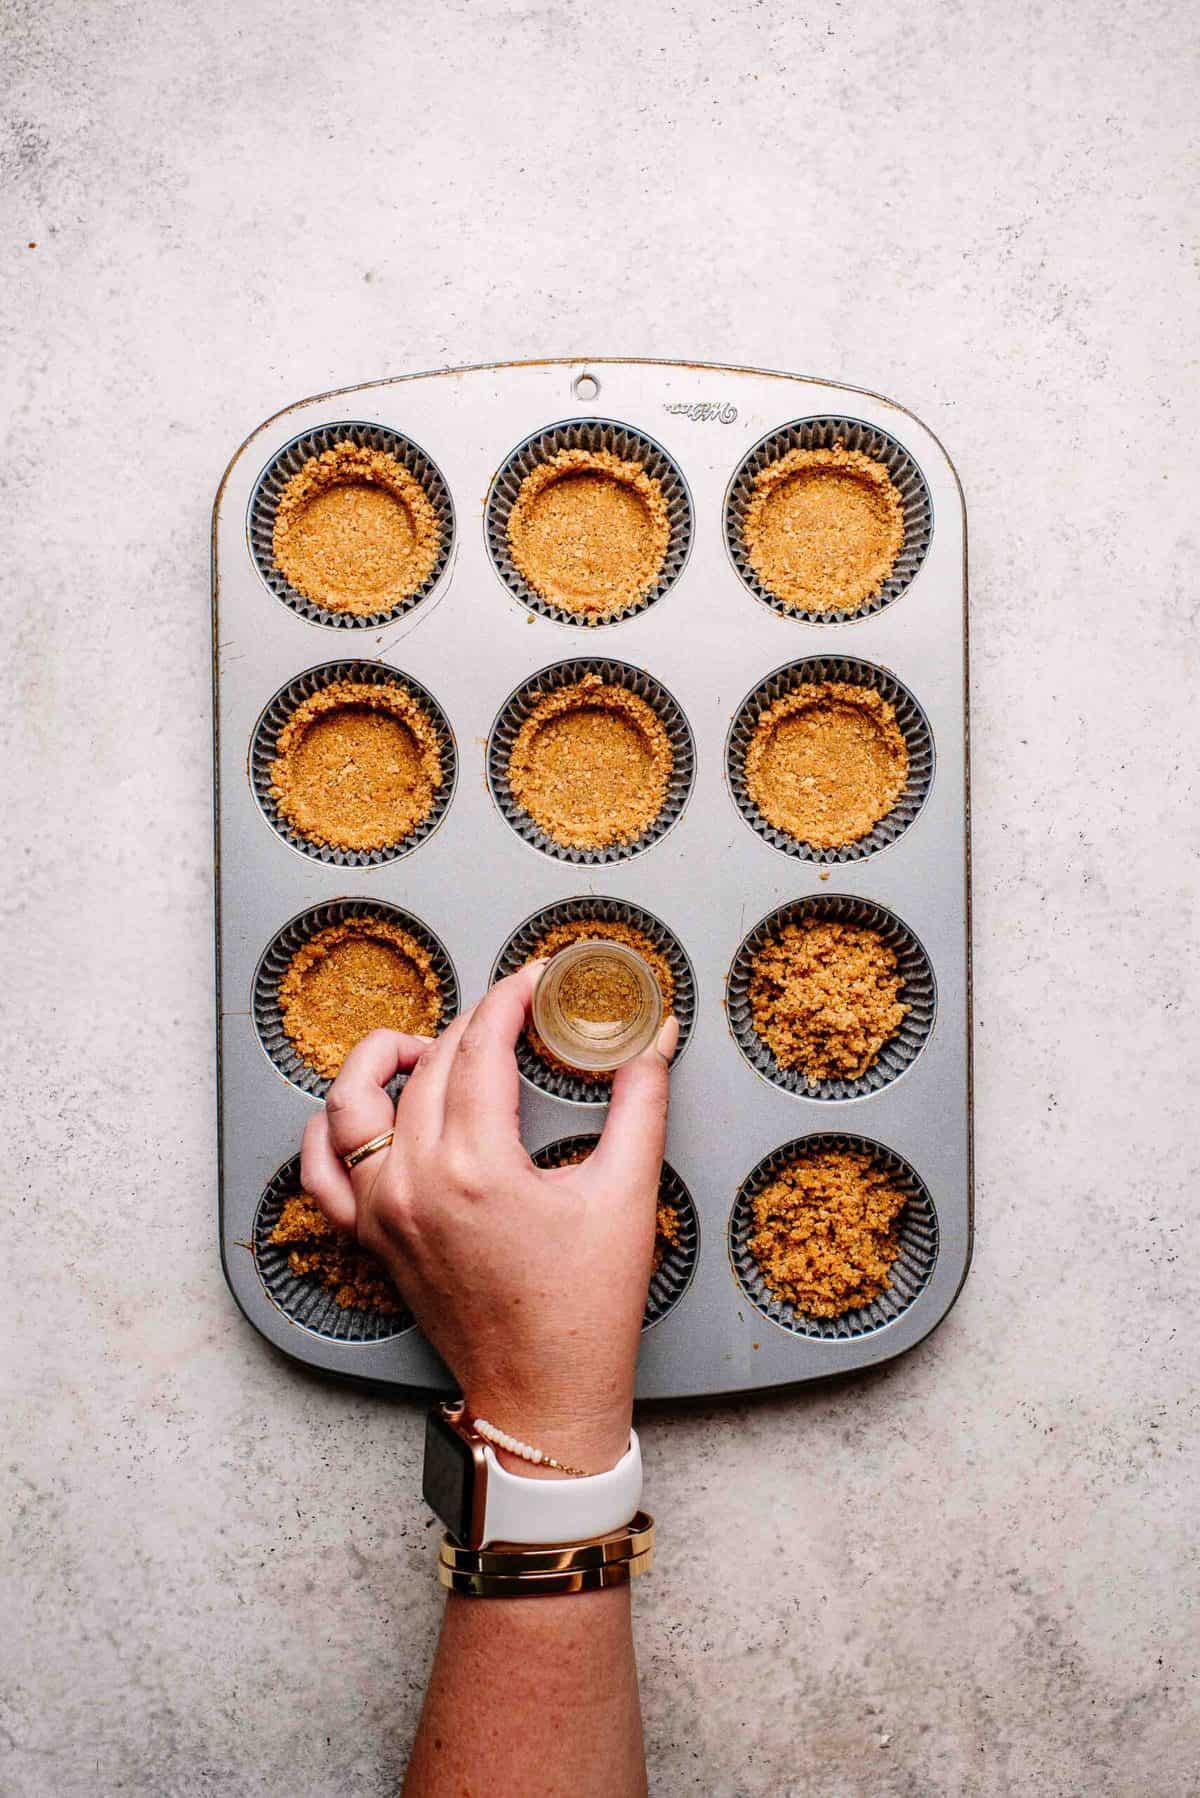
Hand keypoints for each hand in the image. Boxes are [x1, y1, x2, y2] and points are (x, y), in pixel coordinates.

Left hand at [299, 964, 678, 1473]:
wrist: (544, 1396)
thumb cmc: (584, 1312)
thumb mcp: (626, 1196)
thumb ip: (640, 1105)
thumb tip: (651, 1041)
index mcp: (476, 1168)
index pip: (480, 1047)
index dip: (509, 1000)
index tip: (535, 982)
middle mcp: (415, 1184)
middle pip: (426, 1066)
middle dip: (471, 1024)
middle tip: (514, 1017)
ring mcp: (382, 1213)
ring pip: (350, 1105)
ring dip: (384, 1060)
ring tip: (429, 1046)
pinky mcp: (370, 1240)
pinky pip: (321, 1170)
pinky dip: (331, 1129)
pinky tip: (368, 1110)